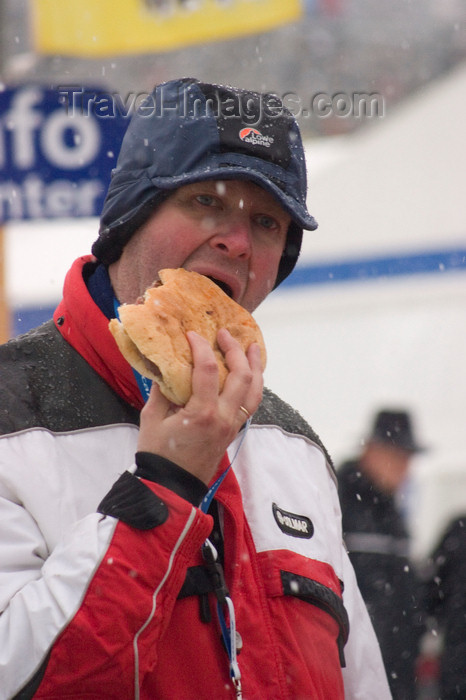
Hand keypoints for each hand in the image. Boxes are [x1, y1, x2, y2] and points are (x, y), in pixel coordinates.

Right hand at [137, 328, 262, 483]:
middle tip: (224, 334)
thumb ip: (161, 389)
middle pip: (241, 376)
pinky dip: (254, 385)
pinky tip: (250, 373)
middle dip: (235, 350)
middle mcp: (224, 418)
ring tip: (252, 347)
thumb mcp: (151, 418)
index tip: (193, 334)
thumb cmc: (158, 454)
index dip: (202, 347)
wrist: (171, 487)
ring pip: (255, 391)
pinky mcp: (233, 431)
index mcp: (202, 413)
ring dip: (255, 366)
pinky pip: (251, 403)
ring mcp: (232, 426)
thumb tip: (166, 365)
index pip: (208, 369)